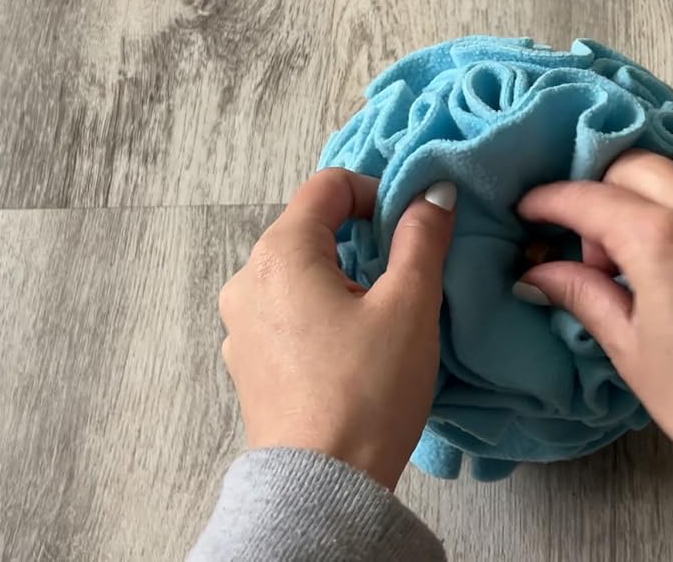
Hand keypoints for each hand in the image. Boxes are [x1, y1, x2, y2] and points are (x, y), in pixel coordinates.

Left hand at [218, 168, 456, 488]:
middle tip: (406, 275)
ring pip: (299, 275)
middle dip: (362, 240)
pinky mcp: (247, 364)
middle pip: (309, 229)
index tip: (411, 226)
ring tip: (384, 319)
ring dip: (343, 279)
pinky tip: (354, 351)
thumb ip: (422, 238)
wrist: (321, 485)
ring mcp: (239, 325)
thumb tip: (432, 192)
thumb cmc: (366, 391)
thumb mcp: (410, 306)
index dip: (376, 193)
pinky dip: (321, 315)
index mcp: (280, 253)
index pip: (327, 186)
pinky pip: (287, 315)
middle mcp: (247, 280)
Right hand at [516, 151, 672, 560]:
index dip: (550, 201)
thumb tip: (539, 272)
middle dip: (603, 192)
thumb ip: (586, 296)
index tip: (530, 211)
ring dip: (656, 193)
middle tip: (593, 249)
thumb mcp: (634, 353)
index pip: (589, 198)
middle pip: (639, 166)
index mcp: (663, 240)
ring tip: (647, 252)